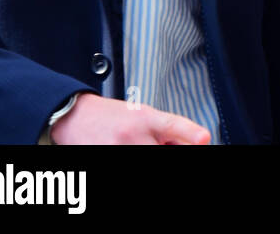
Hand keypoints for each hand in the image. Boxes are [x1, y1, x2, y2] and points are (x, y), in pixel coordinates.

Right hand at [49, 93, 211, 144]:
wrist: (75, 116)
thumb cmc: (113, 117)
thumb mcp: (143, 114)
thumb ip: (168, 131)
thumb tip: (195, 143)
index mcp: (147, 119)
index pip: (174, 126)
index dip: (191, 133)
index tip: (203, 138)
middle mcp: (134, 134)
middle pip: (162, 152)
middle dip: (168, 151)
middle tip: (156, 143)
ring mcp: (119, 148)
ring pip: (148, 158)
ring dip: (148, 154)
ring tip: (139, 145)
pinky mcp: (105, 158)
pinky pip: (128, 165)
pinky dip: (133, 159)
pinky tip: (124, 149)